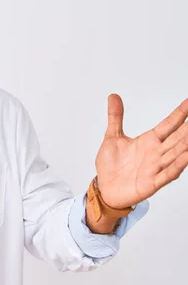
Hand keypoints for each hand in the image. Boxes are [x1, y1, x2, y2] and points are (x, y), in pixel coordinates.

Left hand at [95, 94, 187, 208]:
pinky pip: (167, 174)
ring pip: (175, 154)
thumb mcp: (112, 137)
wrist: (105, 188)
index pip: (168, 125)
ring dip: (186, 145)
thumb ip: (115, 117)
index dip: (179, 114)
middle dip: (187, 129)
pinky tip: (186, 157)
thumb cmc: (111, 165)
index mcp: (148, 141)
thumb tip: (113, 96)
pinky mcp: (151, 183)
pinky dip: (176, 166)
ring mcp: (155, 168)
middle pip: (177, 138)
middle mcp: (156, 153)